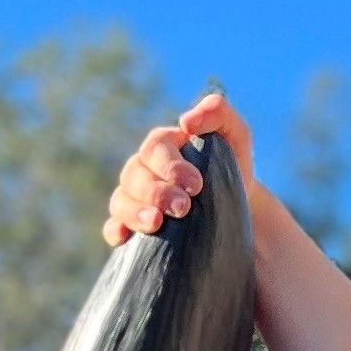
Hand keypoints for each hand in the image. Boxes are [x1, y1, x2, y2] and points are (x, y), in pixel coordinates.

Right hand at [105, 87, 258, 242]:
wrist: (238, 206)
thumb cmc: (233, 166)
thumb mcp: (236, 134)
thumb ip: (217, 112)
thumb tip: (186, 121)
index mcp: (163, 145)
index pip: (155, 148)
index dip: (170, 165)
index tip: (196, 186)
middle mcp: (143, 170)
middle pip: (134, 175)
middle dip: (156, 192)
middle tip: (183, 208)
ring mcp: (134, 198)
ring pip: (121, 200)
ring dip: (135, 212)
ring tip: (156, 223)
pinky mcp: (133, 226)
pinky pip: (113, 227)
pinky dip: (114, 230)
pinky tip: (124, 238)